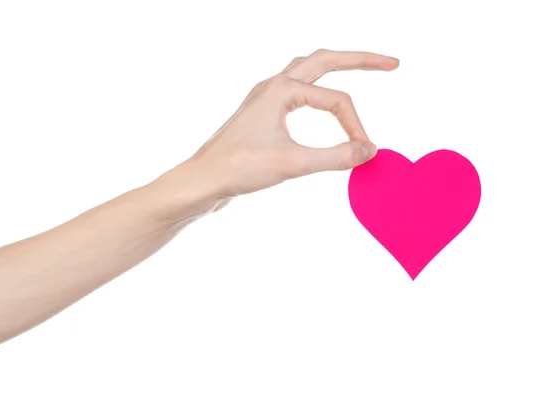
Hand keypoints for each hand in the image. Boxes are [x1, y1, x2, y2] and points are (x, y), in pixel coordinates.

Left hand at [159, 49, 398, 215]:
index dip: (356, 127)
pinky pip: (296, 89)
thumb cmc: (239, 168)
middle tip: (391, 63)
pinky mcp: (261, 113)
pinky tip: (319, 100)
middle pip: (324, 60)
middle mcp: (273, 86)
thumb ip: (335, 157)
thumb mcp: (292, 164)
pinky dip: (316, 89)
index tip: (365, 153)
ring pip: (307, 69)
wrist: (203, 180)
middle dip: (359, 60)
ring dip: (335, 67)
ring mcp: (265, 97)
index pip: (336, 102)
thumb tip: (370, 151)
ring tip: (359, 66)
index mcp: (281, 89)